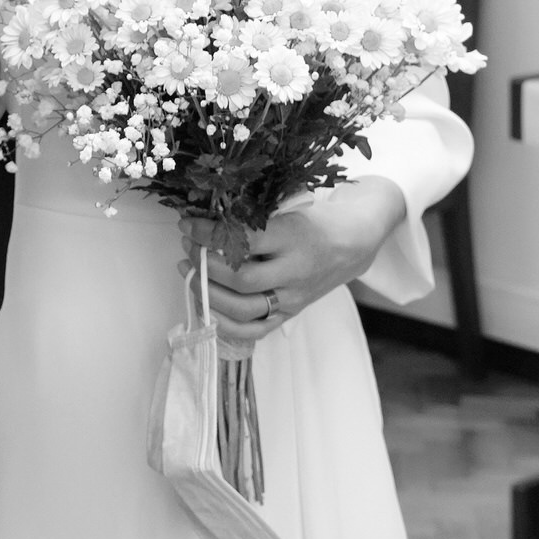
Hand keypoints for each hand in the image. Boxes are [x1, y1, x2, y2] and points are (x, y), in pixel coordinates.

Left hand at [181, 176, 406, 348]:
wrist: (351, 243)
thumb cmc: (313, 220)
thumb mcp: (287, 207)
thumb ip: (251, 217)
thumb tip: (202, 218)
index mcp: (293, 237)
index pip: (244, 241)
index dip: (209, 234)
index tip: (188, 225)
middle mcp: (295, 272)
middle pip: (241, 279)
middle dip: (204, 265)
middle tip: (187, 248)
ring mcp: (293, 298)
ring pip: (243, 309)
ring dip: (207, 293)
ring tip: (189, 273)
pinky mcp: (290, 314)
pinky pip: (254, 330)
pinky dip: (224, 323)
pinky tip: (205, 304)